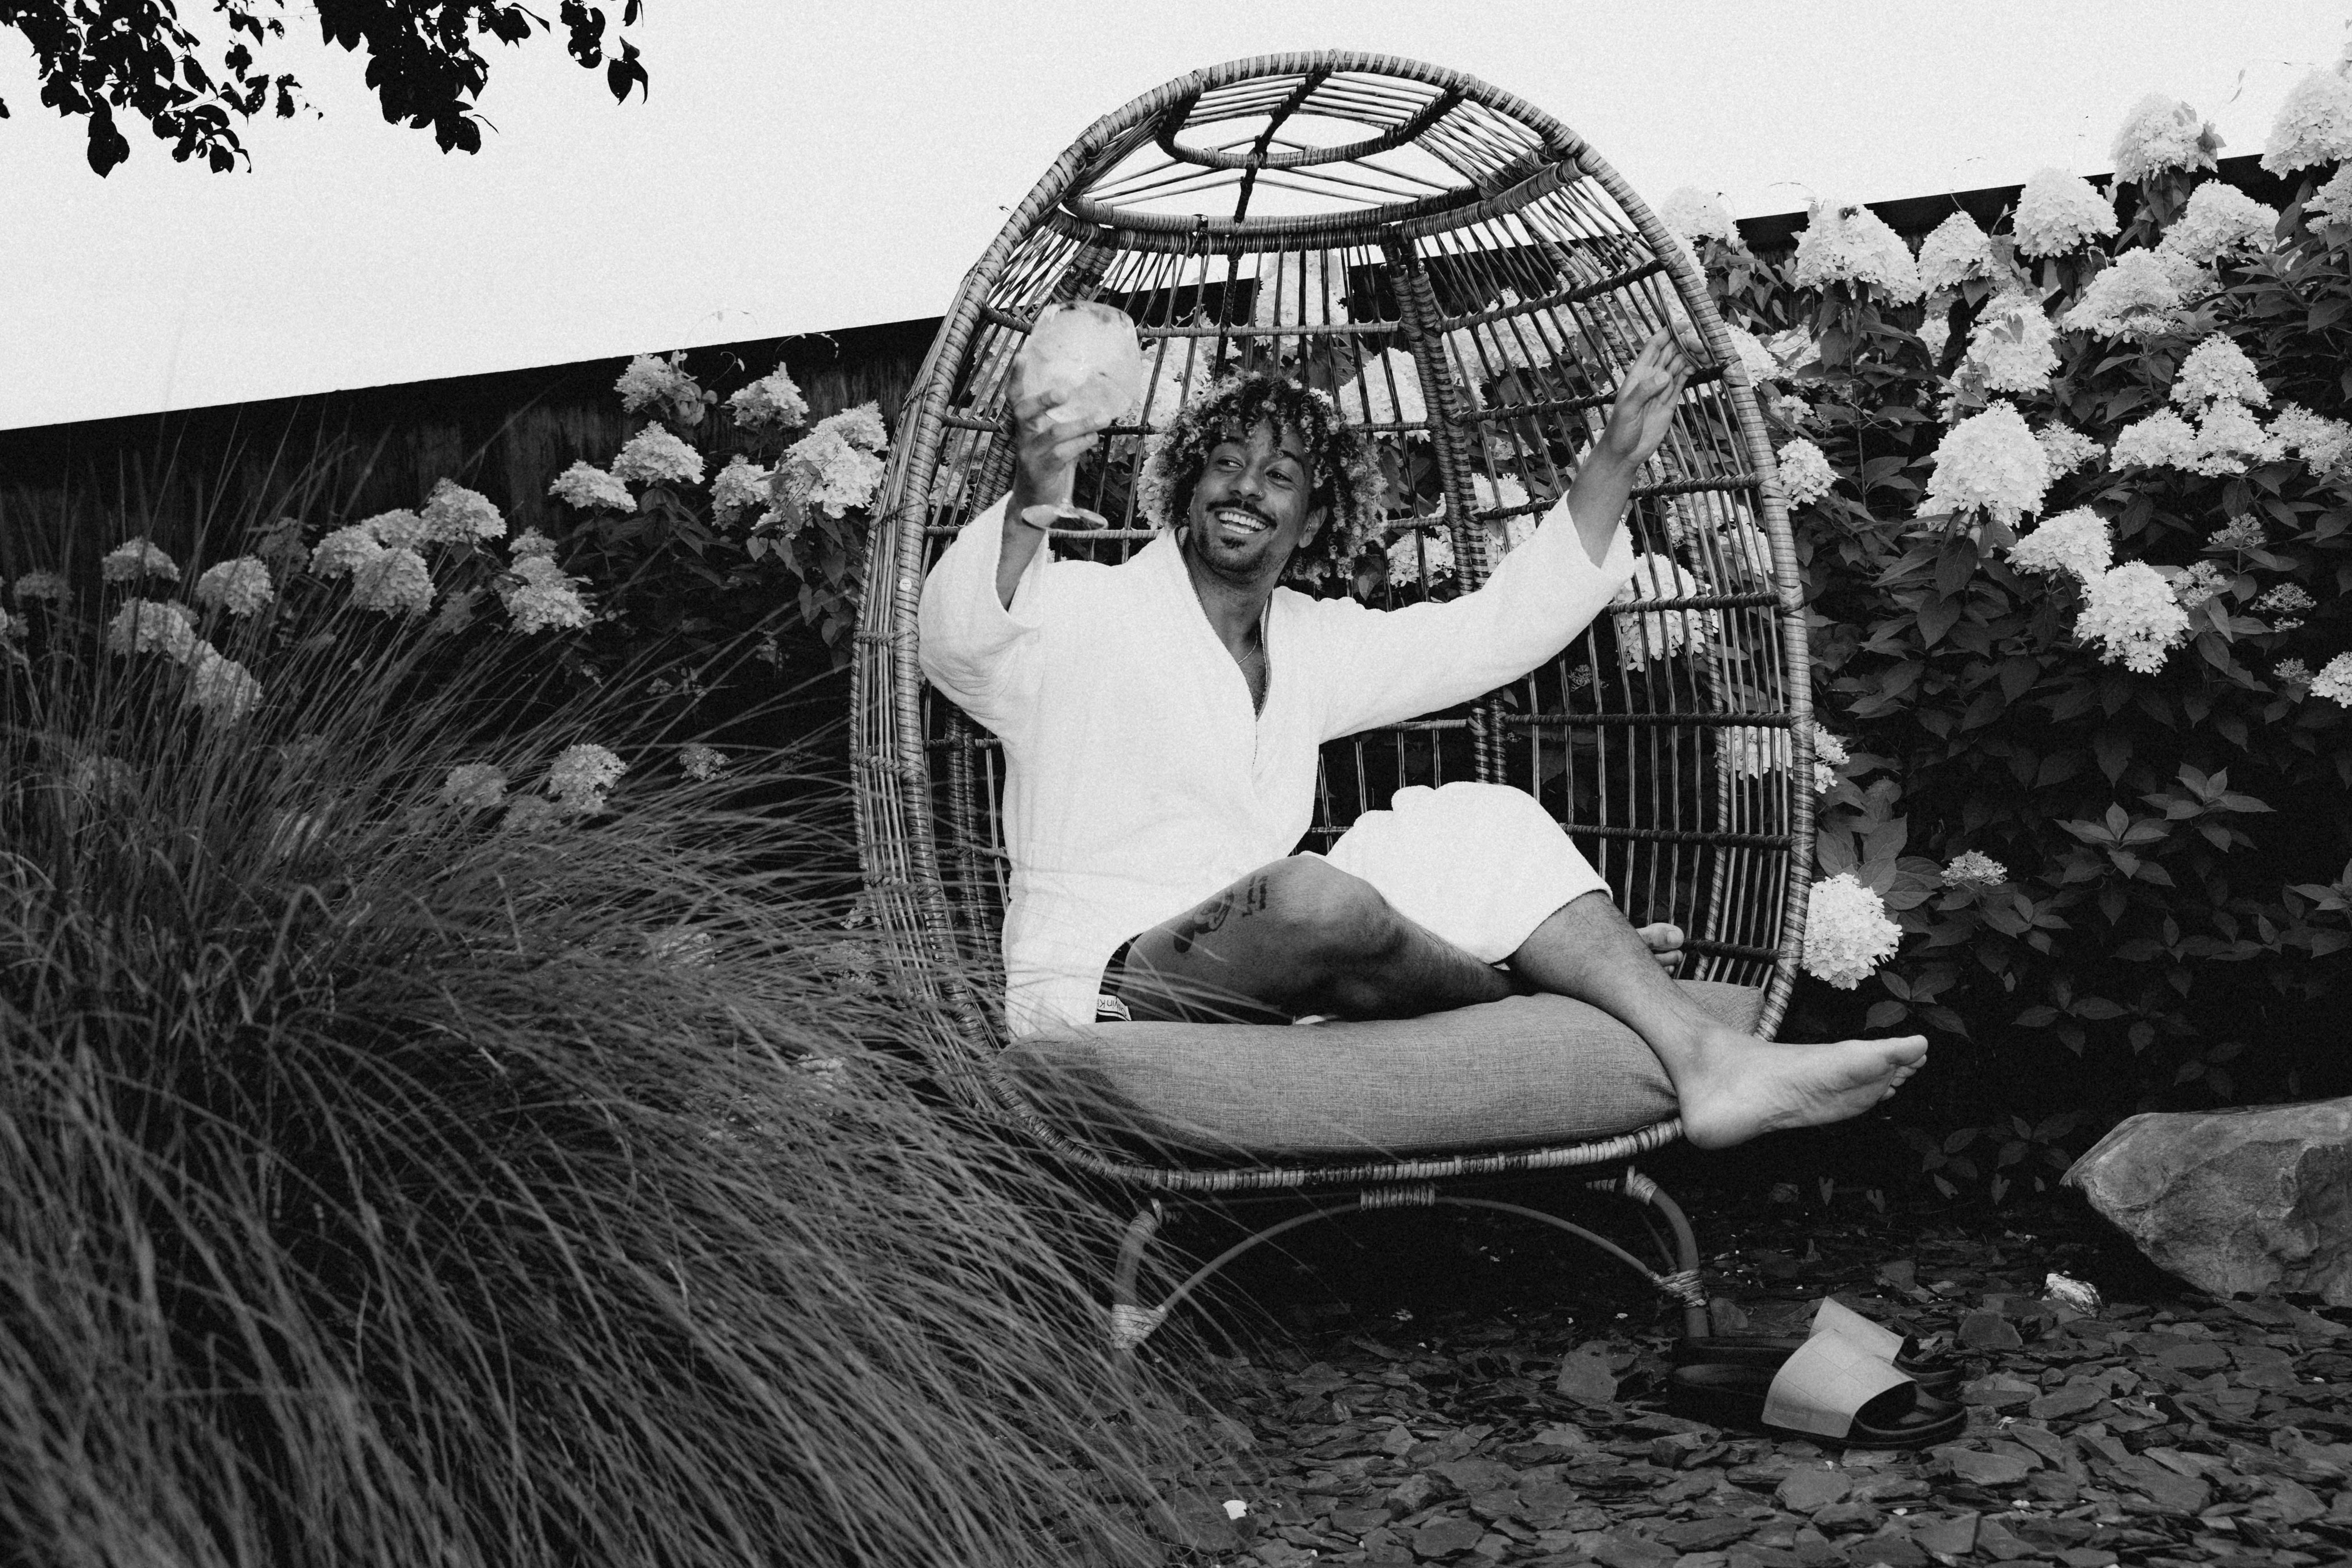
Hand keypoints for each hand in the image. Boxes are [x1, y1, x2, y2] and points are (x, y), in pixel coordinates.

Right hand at [1005, 353, 1117, 505]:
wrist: (1036, 500)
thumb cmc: (1048, 461)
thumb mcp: (1051, 437)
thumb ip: (1063, 419)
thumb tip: (1093, 398)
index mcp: (1024, 424)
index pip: (1015, 396)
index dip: (1016, 376)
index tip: (1022, 354)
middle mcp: (1022, 436)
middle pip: (1025, 412)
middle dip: (1044, 400)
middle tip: (1064, 392)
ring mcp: (1029, 454)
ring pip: (1053, 434)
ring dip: (1081, 424)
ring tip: (1102, 417)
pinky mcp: (1041, 471)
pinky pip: (1061, 453)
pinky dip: (1081, 443)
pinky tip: (1093, 437)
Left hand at [1593, 327, 1693, 469]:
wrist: (1624, 454)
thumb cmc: (1619, 432)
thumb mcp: (1627, 410)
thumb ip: (1644, 391)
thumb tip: (1665, 376)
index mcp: (1638, 375)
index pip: (1654, 347)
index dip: (1667, 333)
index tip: (1683, 324)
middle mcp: (1650, 378)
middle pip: (1670, 353)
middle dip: (1685, 344)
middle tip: (1702, 344)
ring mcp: (1661, 389)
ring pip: (1679, 365)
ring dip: (1692, 356)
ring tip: (1706, 353)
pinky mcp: (1669, 402)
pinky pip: (1682, 380)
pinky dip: (1692, 371)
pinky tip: (1701, 364)